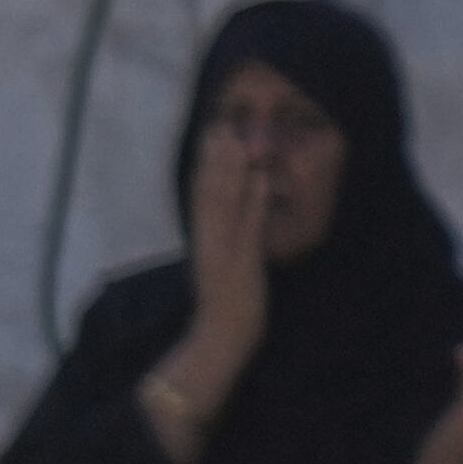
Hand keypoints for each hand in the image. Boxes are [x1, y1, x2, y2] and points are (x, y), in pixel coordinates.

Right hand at [175, 107, 276, 377]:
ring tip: (237, 140)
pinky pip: (248, 226)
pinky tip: (260, 179)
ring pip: (224, 203)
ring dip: (230, 171)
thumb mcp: (221, 268)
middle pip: (209, 193)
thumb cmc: (225, 307)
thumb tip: (237, 215)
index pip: (202, 197)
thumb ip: (225, 240)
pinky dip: (254, 201)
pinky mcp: (241, 263)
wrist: (219, 338)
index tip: (212, 136)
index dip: (207, 165)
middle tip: (220, 124)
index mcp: (203, 242)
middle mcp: (209, 242)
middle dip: (215, 159)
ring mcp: (223, 251)